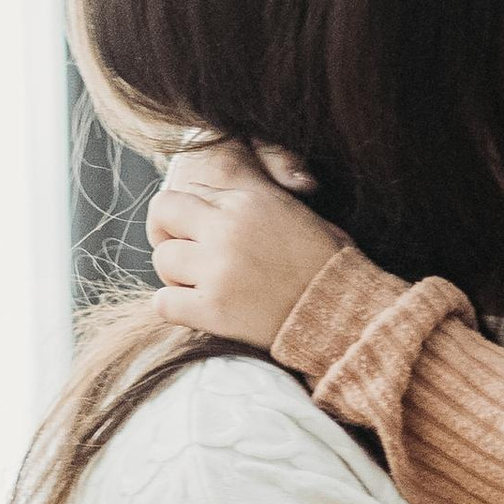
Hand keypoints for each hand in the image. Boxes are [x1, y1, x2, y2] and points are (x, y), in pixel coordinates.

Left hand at [145, 137, 343, 351]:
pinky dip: (174, 307)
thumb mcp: (293, 212)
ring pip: (162, 259)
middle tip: (186, 258)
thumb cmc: (325, 264)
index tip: (202, 235)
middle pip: (163, 215)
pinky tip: (196, 309)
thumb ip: (248, 203)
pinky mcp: (213, 309)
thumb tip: (209, 205)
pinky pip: (163, 302)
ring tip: (201, 286)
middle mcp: (227, 228)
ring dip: (176, 275)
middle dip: (170, 235)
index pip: (188, 192)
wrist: (341, 312)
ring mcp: (218, 269)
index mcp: (247, 200)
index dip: (191, 215)